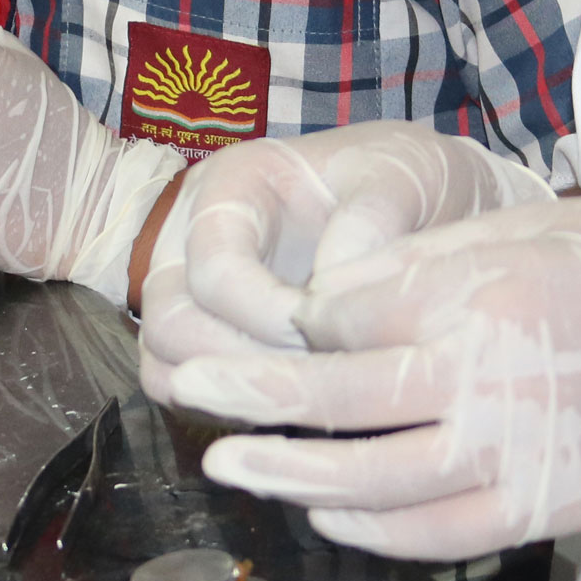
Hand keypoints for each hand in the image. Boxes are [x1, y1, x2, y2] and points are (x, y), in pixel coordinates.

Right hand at [139, 121, 554, 394]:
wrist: (416, 202)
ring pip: (164, 361)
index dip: (264, 313)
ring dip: (225, 392)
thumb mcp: (402, 173)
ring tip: (302, 397)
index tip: (324, 334)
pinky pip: (183, 387)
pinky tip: (291, 406)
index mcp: (231, 186)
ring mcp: (191, 292)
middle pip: (168, 320)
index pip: (214, 265)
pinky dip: (224, 407)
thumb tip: (328, 286)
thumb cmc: (401, 179)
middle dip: (237, 362)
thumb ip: (373, 215)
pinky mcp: (206, 337)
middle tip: (313, 379)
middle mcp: (192, 238)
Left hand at [164, 197, 580, 567]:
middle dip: (250, 395)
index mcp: (475, 296)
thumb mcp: (520, 229)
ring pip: (368, 481)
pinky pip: (430, 534)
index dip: (303, 311)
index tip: (286, 309)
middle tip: (190, 389)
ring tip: (231, 465)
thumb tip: (331, 299)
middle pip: (332, 396)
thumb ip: (422, 267)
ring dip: (290, 477)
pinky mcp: (536, 510)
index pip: (341, 312)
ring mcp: (510, 455)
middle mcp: (483, 380)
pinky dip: (369, 530)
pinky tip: (326, 512)